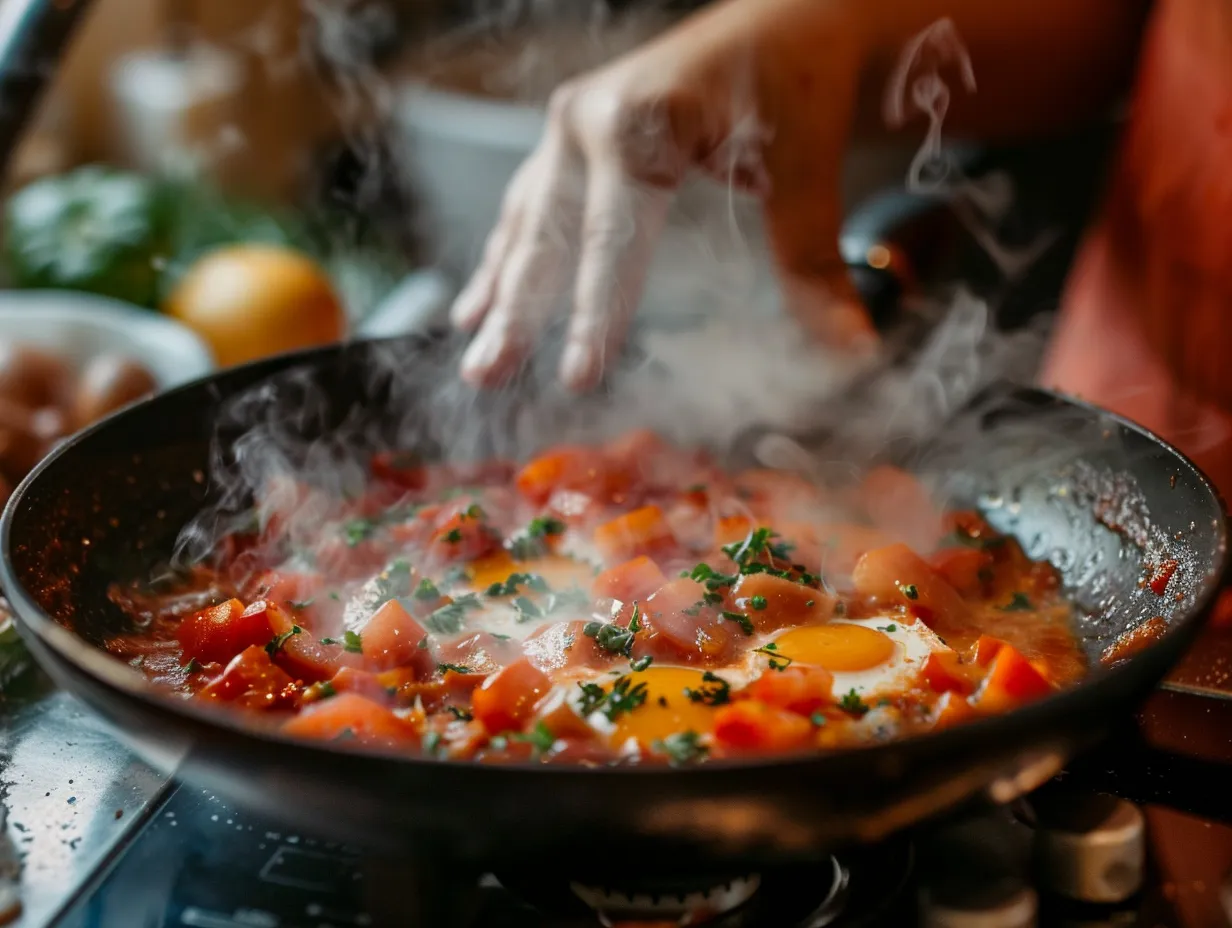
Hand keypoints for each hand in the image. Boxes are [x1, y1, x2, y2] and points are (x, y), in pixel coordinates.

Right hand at [450, 0, 877, 390]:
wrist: (788, 12)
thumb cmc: (796, 77)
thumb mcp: (804, 163)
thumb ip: (812, 257)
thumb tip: (851, 349)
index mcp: (641, 119)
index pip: (614, 235)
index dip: (595, 311)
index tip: (579, 376)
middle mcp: (589, 118)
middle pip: (549, 232)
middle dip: (517, 310)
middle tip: (484, 375)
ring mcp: (572, 124)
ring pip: (527, 220)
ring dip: (500, 288)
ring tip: (471, 348)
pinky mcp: (572, 136)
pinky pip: (529, 204)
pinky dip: (507, 254)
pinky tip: (481, 297)